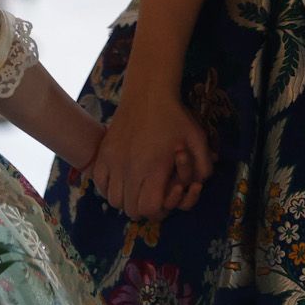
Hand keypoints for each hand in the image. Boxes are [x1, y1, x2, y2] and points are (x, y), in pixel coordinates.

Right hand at [90, 90, 212, 220]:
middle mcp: (131, 170)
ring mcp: (114, 162)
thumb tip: (197, 185)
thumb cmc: (176, 118)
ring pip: (114, 200)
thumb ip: (204, 168)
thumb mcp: (199, 140)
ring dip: (126, 200)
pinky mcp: (103, 154)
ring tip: (137, 188)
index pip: (150, 209)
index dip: (159, 210)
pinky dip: (109, 188)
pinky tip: (121, 179)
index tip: (164, 198)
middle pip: (132, 209)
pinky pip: (100, 184)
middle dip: (144, 208)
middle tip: (152, 195)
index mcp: (155, 169)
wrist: (149, 94)